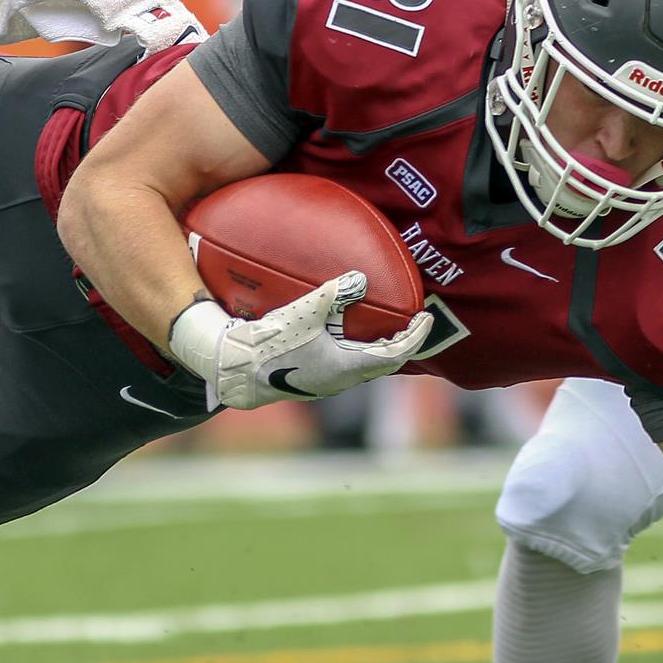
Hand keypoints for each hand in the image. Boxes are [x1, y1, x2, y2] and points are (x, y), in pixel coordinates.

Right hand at [167, 272, 431, 409]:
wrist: (236, 370)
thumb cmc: (270, 343)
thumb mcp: (303, 312)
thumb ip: (333, 293)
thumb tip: (360, 278)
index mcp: (347, 367)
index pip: (395, 354)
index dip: (415, 337)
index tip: (426, 319)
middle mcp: (341, 381)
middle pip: (384, 364)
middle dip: (400, 343)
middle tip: (410, 322)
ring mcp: (326, 384)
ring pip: (364, 367)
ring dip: (377, 348)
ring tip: (383, 326)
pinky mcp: (311, 381)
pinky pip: (346, 365)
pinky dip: (356, 350)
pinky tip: (345, 334)